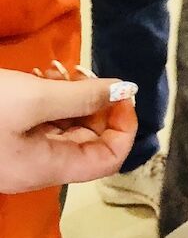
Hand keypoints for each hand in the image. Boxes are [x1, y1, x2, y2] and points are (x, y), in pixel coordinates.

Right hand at [0, 66, 136, 193]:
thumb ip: (83, 98)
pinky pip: (40, 123)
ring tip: (57, 69)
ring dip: (70, 97)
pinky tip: (40, 76)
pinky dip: (48, 100)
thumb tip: (125, 91)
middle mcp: (37, 167)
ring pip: (63, 127)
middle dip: (94, 104)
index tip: (121, 94)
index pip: (109, 159)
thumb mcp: (32, 100)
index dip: (124, 127)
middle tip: (82, 73)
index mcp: (49, 169)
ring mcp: (20, 154)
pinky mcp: (6, 138)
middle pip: (88, 140)